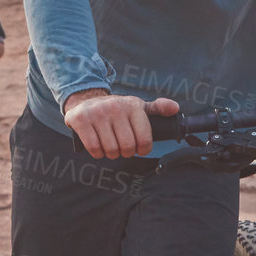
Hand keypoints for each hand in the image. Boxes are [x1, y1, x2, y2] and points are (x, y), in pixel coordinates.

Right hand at [64, 90, 179, 158]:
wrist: (86, 101)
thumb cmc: (116, 110)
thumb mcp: (138, 107)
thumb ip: (157, 108)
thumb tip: (175, 108)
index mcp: (133, 106)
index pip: (144, 140)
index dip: (142, 150)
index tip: (138, 148)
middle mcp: (116, 107)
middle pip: (127, 147)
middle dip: (125, 153)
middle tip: (122, 147)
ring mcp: (98, 113)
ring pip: (110, 150)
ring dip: (110, 154)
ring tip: (110, 146)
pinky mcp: (81, 119)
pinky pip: (94, 148)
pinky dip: (97, 153)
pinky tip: (98, 146)